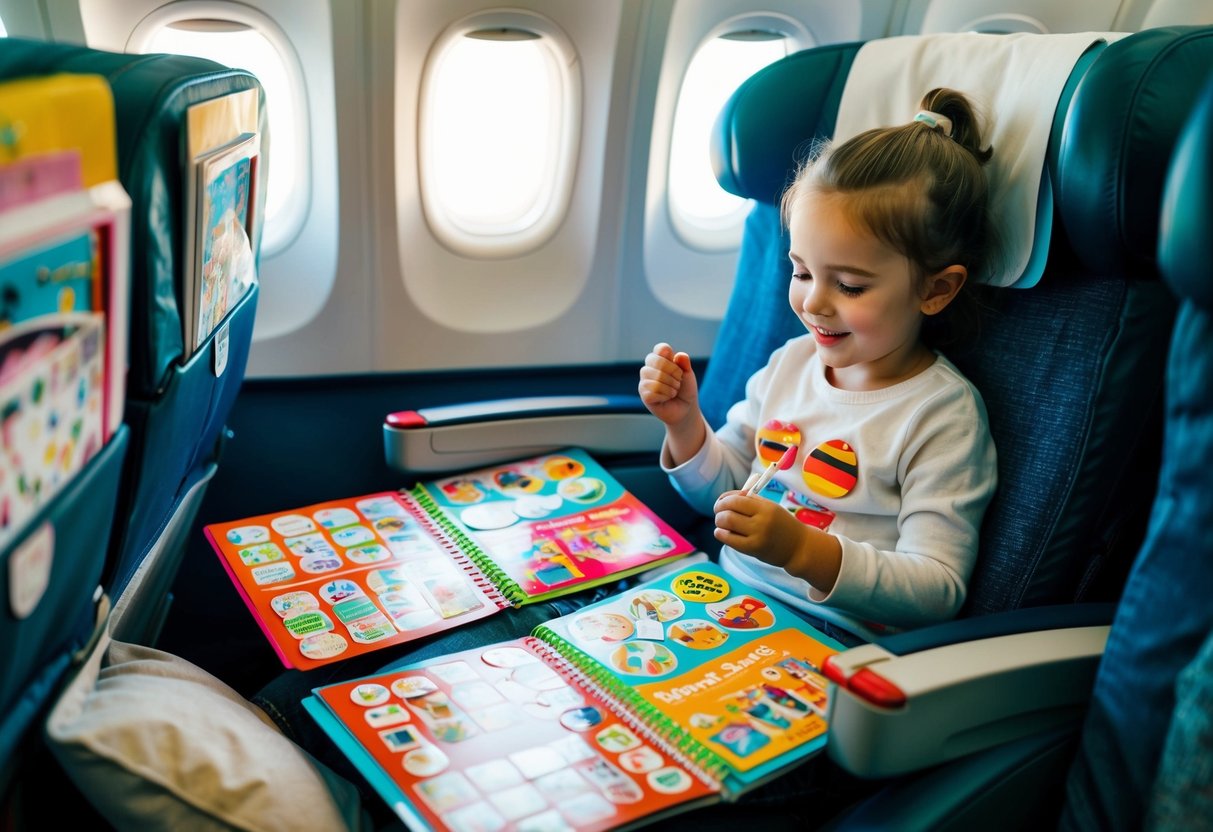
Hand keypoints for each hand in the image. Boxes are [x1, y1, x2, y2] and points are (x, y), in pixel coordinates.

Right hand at [638, 342, 699, 427]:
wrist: (685, 409)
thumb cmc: (685, 390)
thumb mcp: (688, 375)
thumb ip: (685, 364)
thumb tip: (678, 355)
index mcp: (660, 360)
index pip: (660, 348)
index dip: (670, 355)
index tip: (678, 365)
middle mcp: (649, 368)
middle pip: (656, 360)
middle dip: (673, 372)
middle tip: (678, 381)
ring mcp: (645, 382)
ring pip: (655, 377)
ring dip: (670, 386)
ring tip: (674, 391)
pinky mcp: (644, 395)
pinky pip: (652, 391)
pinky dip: (665, 396)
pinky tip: (666, 398)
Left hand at [713, 491, 840, 592]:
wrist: (798, 546)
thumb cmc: (782, 524)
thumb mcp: (771, 507)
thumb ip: (750, 500)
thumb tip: (727, 497)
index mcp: (766, 508)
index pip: (737, 500)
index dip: (724, 499)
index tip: (721, 501)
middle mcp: (761, 522)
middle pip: (729, 514)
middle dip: (718, 511)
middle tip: (718, 512)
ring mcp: (757, 537)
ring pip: (727, 526)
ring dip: (719, 522)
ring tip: (721, 522)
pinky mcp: (753, 550)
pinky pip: (730, 540)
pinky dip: (721, 534)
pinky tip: (721, 532)